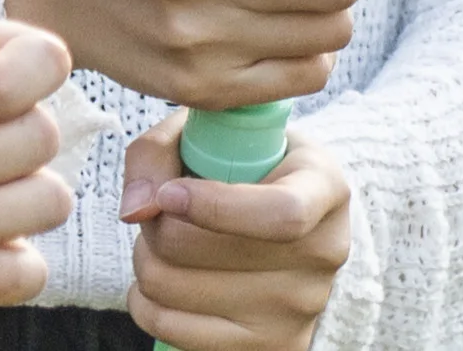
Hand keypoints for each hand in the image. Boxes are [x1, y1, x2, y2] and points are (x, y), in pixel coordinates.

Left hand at [120, 115, 355, 350]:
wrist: (291, 224)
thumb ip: (161, 150)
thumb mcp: (216, 133)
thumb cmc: (245, 166)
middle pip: (207, 252)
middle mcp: (323, 253)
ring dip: (146, 262)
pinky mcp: (273, 347)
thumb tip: (137, 209)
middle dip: (156, 227)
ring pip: (178, 290)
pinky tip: (159, 281)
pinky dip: (146, 304)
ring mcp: (300, 308)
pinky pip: (174, 331)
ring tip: (159, 243)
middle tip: (154, 211)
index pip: (281, 214)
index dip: (215, 207)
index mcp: (325, 187)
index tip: (169, 193)